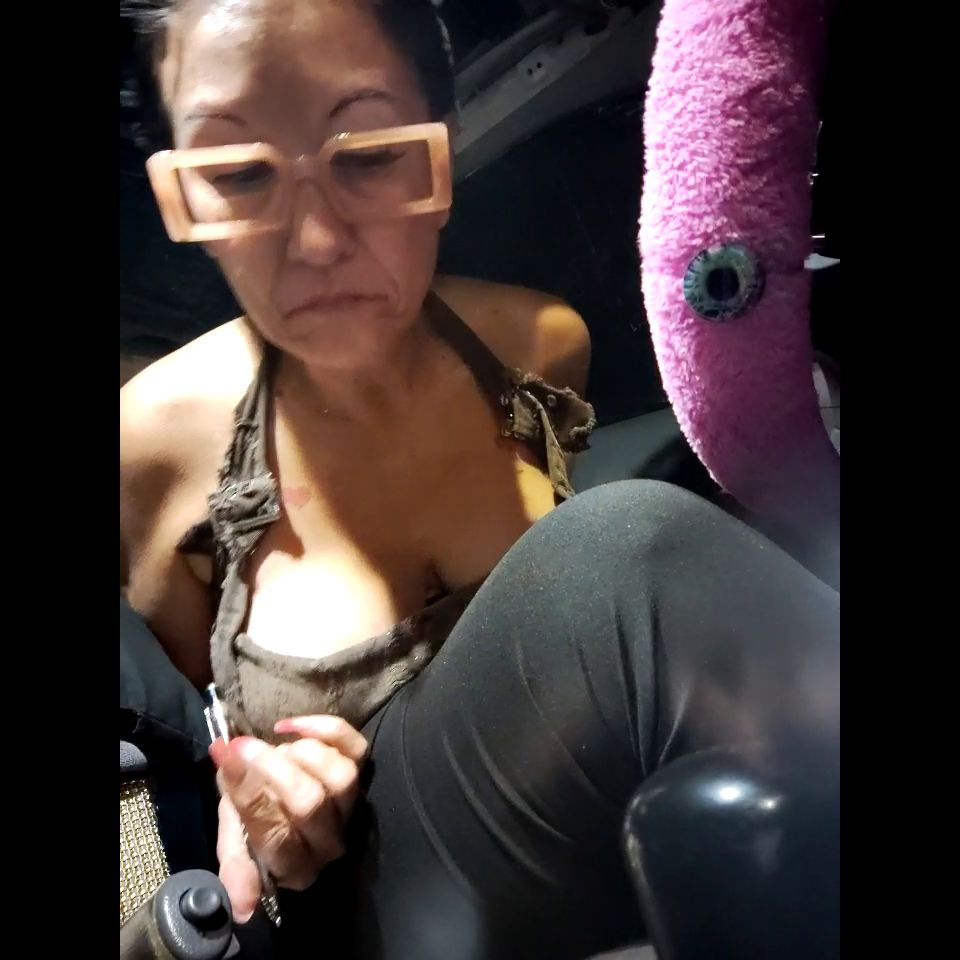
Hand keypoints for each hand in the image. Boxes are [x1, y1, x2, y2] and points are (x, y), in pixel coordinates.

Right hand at [210, 715, 367, 919]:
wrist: (277, 793)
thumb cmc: (254, 821)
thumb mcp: (233, 840)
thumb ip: (235, 864)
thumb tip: (242, 908)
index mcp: (294, 866)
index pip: (275, 836)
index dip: (250, 795)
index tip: (228, 757)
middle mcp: (329, 840)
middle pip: (310, 802)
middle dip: (273, 769)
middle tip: (245, 746)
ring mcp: (350, 804)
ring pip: (339, 775)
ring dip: (301, 754)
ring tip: (276, 748)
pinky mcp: (363, 770)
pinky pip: (355, 746)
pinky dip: (325, 728)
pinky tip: (291, 726)